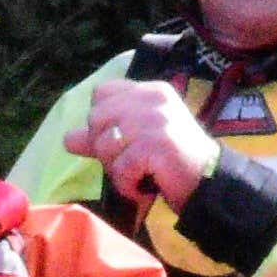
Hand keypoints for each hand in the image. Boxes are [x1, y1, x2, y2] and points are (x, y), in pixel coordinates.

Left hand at [75, 79, 213, 216]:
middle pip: (96, 119)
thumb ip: (103, 137)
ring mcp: (155, 120)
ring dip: (117, 170)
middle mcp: (152, 99)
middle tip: (132, 163)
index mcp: (150, 91)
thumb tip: (66, 139)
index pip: (101, 93)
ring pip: (105, 145)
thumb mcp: (137, 142)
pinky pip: (120, 167)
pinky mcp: (156, 144)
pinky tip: (146, 186)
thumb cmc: (173, 163)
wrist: (210, 184)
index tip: (122, 141)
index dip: (101, 123)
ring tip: (141, 174)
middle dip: (105, 149)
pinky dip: (128, 185)